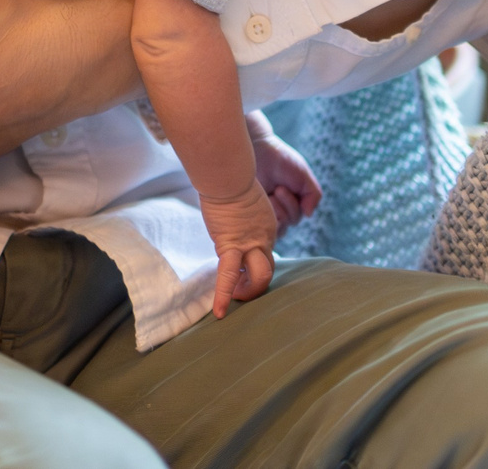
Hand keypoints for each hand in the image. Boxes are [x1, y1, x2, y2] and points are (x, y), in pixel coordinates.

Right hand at [197, 179, 279, 318]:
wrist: (228, 175)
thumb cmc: (229, 180)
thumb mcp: (243, 199)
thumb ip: (242, 211)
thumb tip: (228, 209)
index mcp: (265, 226)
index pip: (264, 253)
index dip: (254, 264)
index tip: (241, 269)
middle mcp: (263, 238)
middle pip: (268, 269)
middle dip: (256, 284)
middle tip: (241, 290)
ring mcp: (250, 244)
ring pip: (260, 277)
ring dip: (247, 291)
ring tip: (235, 298)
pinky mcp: (230, 246)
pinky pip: (227, 276)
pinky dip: (223, 296)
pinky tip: (219, 312)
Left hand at [251, 125, 321, 230]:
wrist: (257, 148)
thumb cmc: (281, 160)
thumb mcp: (304, 175)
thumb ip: (313, 195)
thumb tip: (308, 215)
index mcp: (294, 201)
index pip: (297, 217)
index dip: (291, 206)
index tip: (281, 187)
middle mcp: (281, 207)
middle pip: (288, 223)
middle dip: (285, 206)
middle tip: (277, 188)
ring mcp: (266, 209)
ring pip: (276, 227)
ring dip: (274, 212)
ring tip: (268, 195)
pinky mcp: (252, 211)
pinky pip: (260, 227)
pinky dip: (262, 219)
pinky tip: (258, 203)